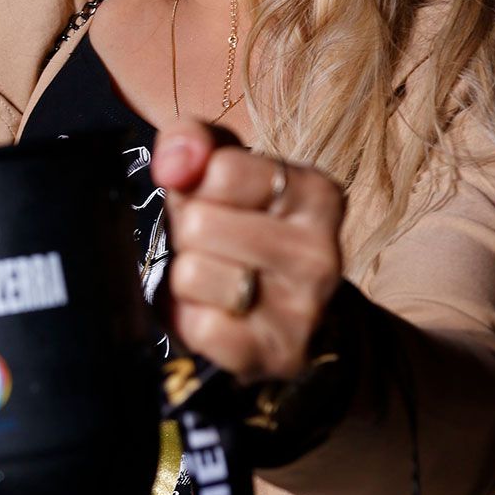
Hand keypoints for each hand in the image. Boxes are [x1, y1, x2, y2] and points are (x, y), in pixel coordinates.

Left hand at [151, 118, 344, 384]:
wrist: (291, 319)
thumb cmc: (246, 229)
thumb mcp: (225, 170)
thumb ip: (194, 140)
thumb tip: (173, 163)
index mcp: (317, 194)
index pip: (221, 169)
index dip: (198, 186)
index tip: (216, 201)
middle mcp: (320, 252)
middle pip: (198, 223)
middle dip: (188, 233)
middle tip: (212, 246)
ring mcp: (303, 310)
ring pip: (192, 274)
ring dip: (186, 279)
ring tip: (215, 279)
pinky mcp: (276, 355)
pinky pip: (198, 327)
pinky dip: (189, 320)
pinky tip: (214, 314)